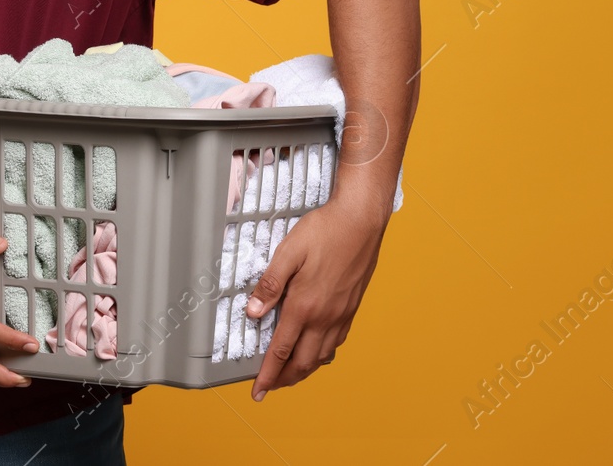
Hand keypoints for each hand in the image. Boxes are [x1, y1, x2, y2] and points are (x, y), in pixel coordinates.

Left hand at [245, 200, 386, 400]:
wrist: (361, 220)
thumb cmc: (324, 231)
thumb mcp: (288, 252)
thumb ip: (270, 284)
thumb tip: (252, 313)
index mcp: (305, 306)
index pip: (281, 352)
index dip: (267, 375)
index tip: (257, 391)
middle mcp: (325, 317)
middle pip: (302, 362)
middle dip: (284, 380)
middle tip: (269, 387)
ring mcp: (341, 314)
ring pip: (321, 357)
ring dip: (303, 371)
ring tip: (289, 375)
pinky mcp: (351, 308)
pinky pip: (336, 342)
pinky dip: (322, 355)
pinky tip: (316, 350)